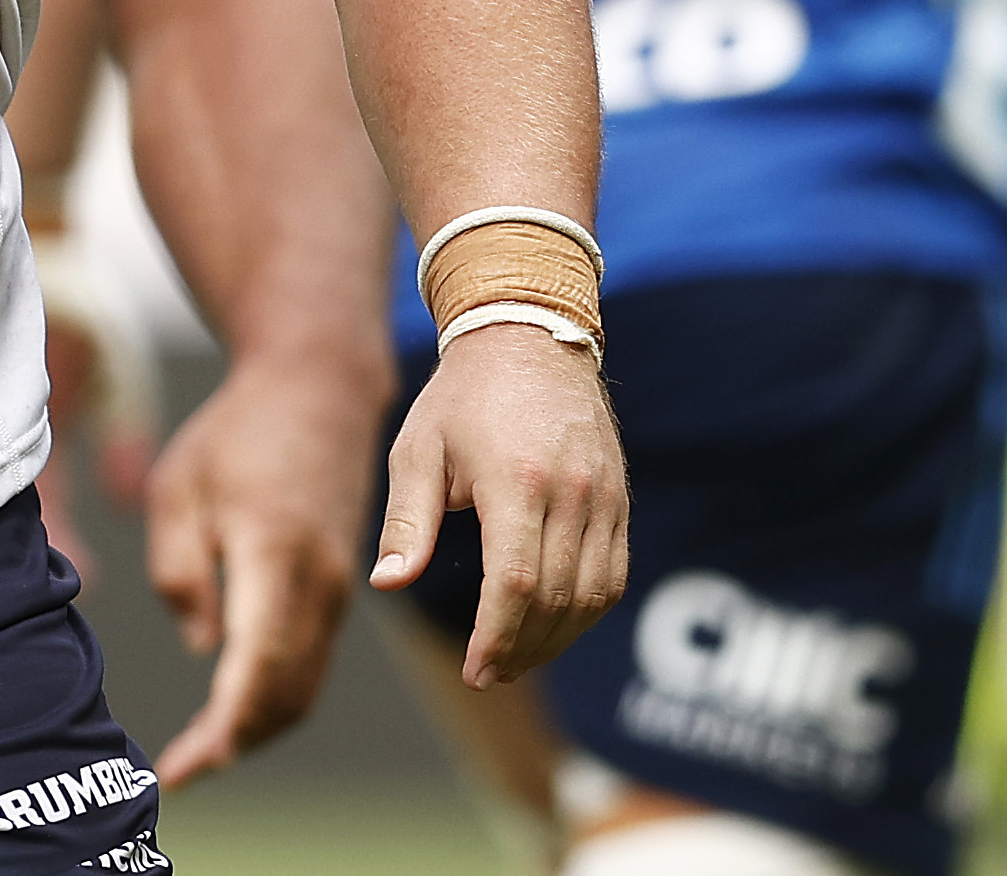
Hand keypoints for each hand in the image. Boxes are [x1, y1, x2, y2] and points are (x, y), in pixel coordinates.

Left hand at [143, 354, 385, 787]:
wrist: (320, 387)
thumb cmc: (237, 432)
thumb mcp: (178, 488)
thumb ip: (180, 571)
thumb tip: (205, 645)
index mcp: (274, 553)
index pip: (256, 666)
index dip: (222, 730)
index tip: (181, 769)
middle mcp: (320, 581)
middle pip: (286, 694)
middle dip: (235, 744)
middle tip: (179, 775)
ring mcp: (340, 588)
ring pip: (304, 686)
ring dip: (257, 728)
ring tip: (201, 753)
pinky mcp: (341, 587)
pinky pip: (312, 662)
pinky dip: (277, 697)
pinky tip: (237, 707)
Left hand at [369, 326, 626, 688]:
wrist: (529, 333)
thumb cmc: (462, 396)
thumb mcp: (418, 450)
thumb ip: (406, 521)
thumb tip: (388, 582)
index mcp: (514, 481)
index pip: (515, 585)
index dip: (496, 640)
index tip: (475, 673)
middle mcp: (569, 491)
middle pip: (555, 600)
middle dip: (522, 650)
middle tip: (490, 673)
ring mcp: (602, 494)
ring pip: (591, 595)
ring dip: (557, 640)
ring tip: (518, 658)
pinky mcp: (618, 496)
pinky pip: (614, 573)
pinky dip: (586, 611)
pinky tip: (553, 625)